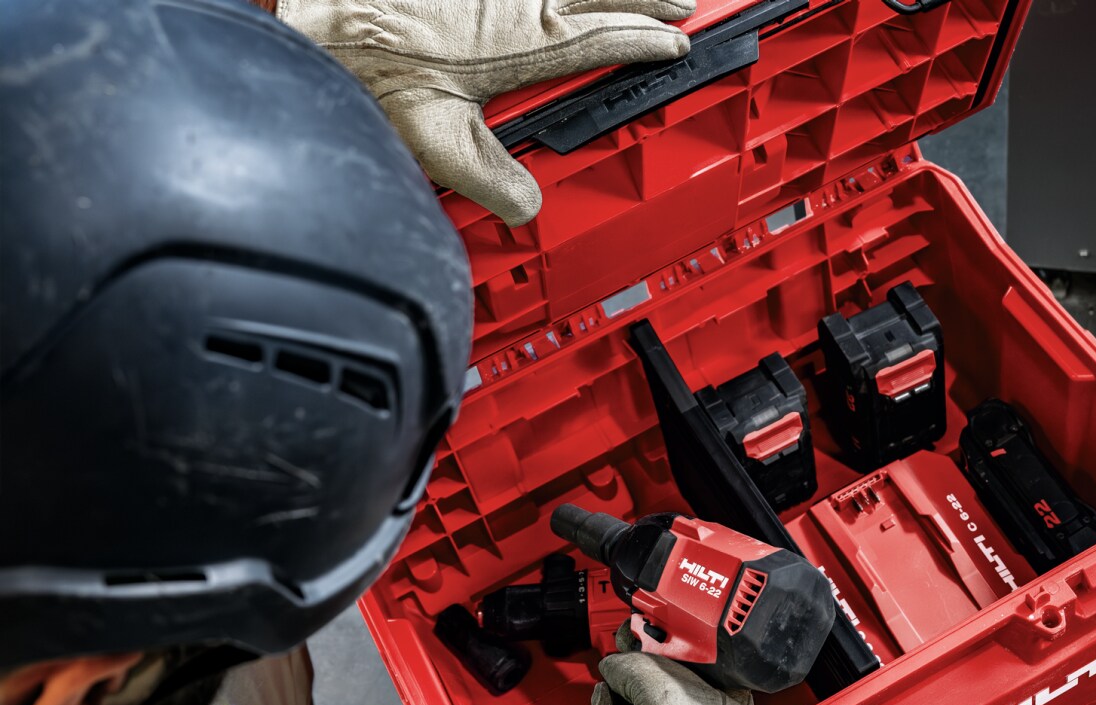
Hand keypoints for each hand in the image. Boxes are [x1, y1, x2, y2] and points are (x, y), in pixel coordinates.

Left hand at [279, 0, 695, 225]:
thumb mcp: (436, 142)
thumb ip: (490, 180)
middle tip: (684, 1)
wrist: (329, 20)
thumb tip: (528, 211)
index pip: (602, 42)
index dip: (643, 42)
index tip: (675, 43)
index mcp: (521, 48)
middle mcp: (516, 4)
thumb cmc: (371, 72)